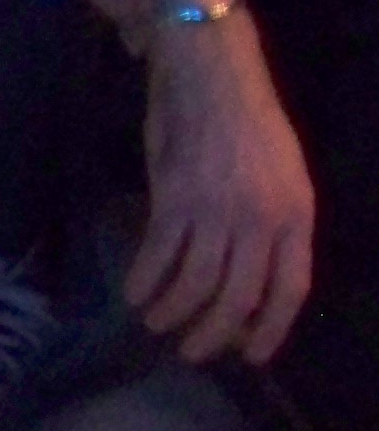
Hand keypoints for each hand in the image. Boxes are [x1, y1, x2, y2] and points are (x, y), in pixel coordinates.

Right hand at [130, 15, 315, 365]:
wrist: (212, 74)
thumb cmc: (247, 122)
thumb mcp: (281, 175)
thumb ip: (273, 222)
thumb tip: (254, 274)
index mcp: (297, 214)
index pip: (291, 288)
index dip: (270, 329)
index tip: (249, 355)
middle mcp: (261, 219)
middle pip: (239, 296)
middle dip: (213, 333)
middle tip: (192, 352)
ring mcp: (217, 210)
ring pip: (195, 284)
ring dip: (172, 312)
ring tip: (155, 322)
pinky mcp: (174, 199)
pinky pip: (158, 255)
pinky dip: (144, 281)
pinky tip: (134, 292)